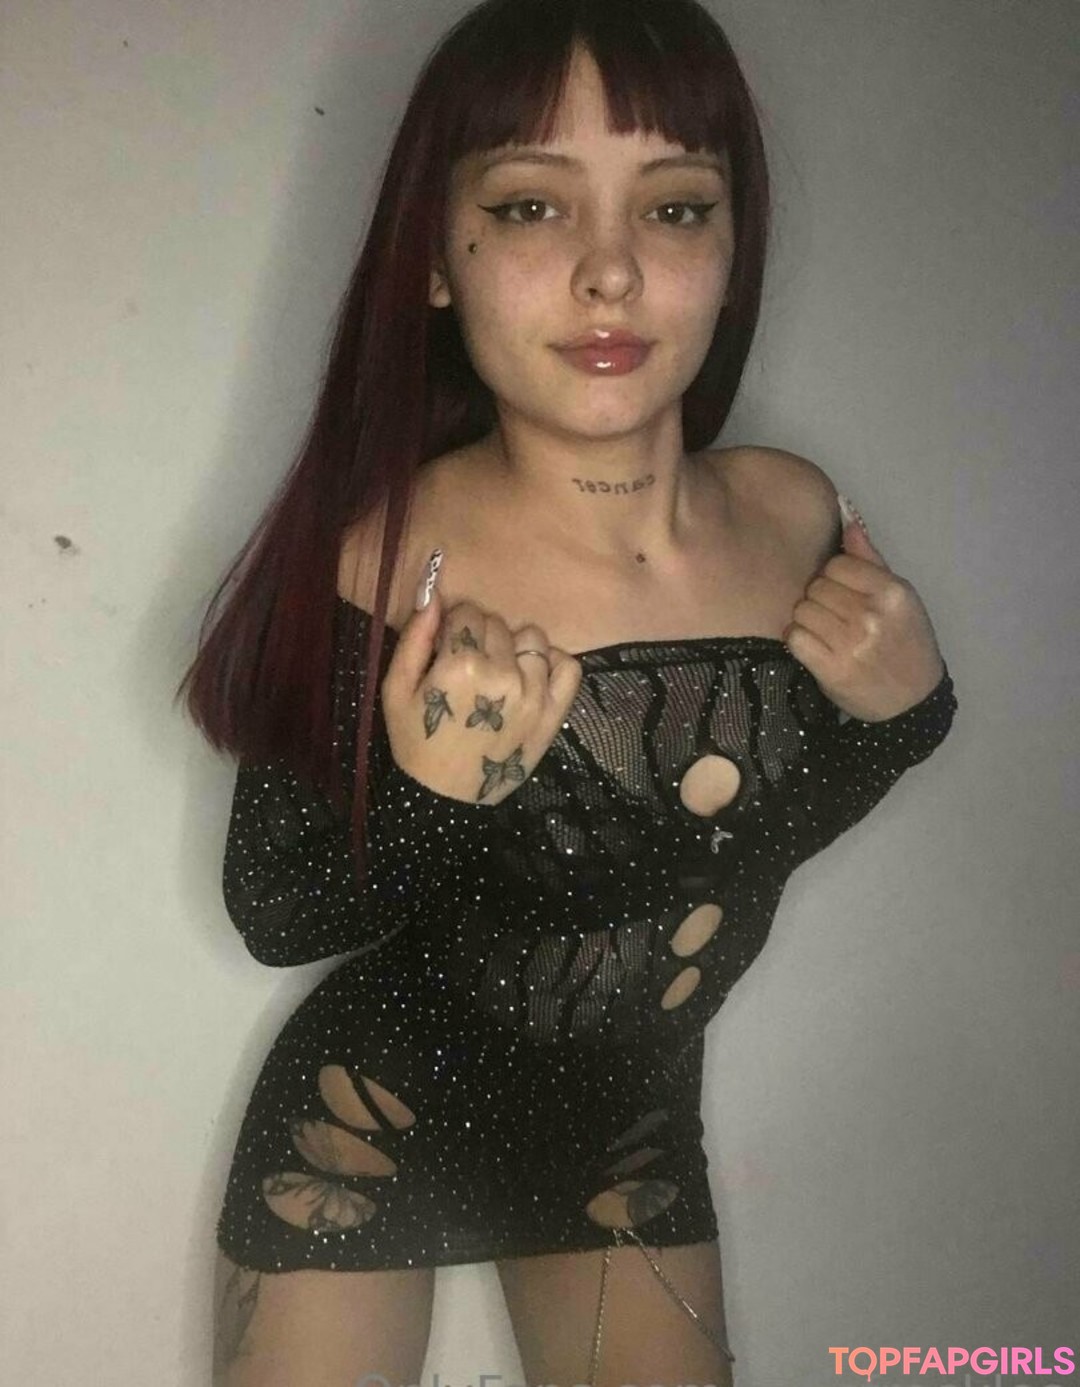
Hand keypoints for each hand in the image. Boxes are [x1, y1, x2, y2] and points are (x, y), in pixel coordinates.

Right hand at [381, 575, 582, 804]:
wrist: (444, 799)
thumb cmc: (415, 742)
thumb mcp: (396, 689)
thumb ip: (414, 637)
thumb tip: (432, 592)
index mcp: (461, 666)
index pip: (467, 612)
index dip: (453, 627)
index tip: (447, 648)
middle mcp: (504, 675)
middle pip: (498, 624)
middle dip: (480, 637)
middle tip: (468, 667)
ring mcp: (534, 694)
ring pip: (533, 639)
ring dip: (514, 649)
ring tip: (498, 674)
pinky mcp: (554, 713)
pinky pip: (569, 666)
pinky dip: (552, 664)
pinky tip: (530, 677)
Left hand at [782, 500, 944, 721]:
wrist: (911, 700)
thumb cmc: (905, 642)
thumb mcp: (899, 598)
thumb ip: (870, 559)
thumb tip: (846, 516)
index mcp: (891, 592)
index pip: (837, 564)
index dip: (834, 577)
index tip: (844, 593)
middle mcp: (871, 615)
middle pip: (816, 587)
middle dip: (821, 599)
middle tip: (836, 617)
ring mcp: (850, 643)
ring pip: (803, 611)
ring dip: (808, 620)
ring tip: (828, 633)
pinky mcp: (830, 669)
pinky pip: (795, 638)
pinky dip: (799, 642)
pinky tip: (816, 648)